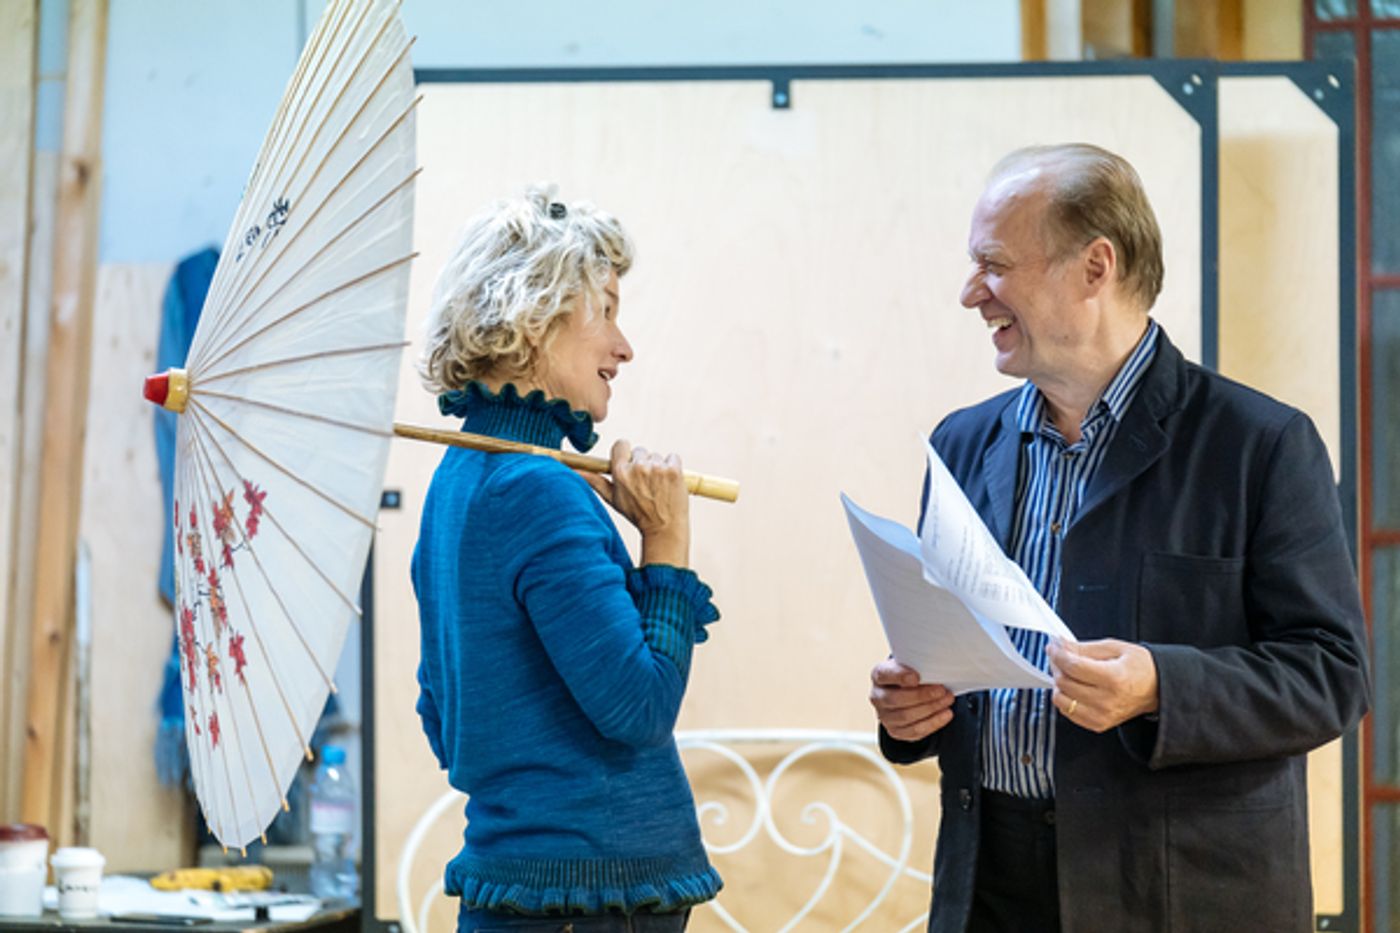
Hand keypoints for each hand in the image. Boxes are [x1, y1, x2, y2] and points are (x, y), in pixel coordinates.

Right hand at [581, 439, 689, 566]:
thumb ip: (595, 481)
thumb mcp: (612, 499)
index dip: (626, 454)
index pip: (621, 445)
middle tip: (645, 484)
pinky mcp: (674, 470)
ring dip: (658, 467)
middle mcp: (638, 467)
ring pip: (657, 456)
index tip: (630, 464)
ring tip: (658, 487)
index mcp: (620, 472)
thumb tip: (575, 470)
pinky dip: (673, 467)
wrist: (664, 528)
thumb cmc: (637, 514)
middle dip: (643, 463)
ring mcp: (657, 468)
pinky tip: (669, 483)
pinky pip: (673, 457)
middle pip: (640, 451)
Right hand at [869, 658, 954, 741]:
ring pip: (906, 716)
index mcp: (879, 676)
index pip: (884, 674)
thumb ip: (918, 666)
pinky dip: (933, 722)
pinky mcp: (896, 731)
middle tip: (941, 690)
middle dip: (921, 695)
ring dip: (931, 708)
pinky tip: (946, 713)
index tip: (916, 677)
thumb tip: (936, 669)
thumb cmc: (911, 676)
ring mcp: (885, 717)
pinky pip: (915, 730)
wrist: (906, 692)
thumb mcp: (911, 665)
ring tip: (947, 699)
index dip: (899, 676)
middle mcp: (877, 697)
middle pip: (896, 699)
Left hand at [1046, 638, 1158, 732]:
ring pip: (1061, 700)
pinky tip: (1073, 688)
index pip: (1073, 667)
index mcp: (1113, 678)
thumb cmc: (1140, 668)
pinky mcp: (1098, 724)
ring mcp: (1102, 715)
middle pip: (1064, 683)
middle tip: (1059, 656)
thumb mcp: (1114, 648)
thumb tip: (1061, 645)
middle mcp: (1107, 700)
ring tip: (1067, 673)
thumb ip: (1084, 648)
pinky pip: (1068, 713)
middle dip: (1057, 666)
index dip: (1058, 654)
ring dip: (1058, 683)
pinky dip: (1065, 699)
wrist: (1157, 689)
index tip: (1053, 646)